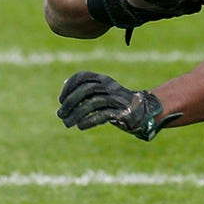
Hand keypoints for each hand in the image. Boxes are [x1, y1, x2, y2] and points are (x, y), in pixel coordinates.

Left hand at [57, 71, 181, 140]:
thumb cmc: (116, 103)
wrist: (143, 111)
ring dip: (77, 114)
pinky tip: (81, 126)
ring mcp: (117, 99)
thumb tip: (65, 95)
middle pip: (87, 90)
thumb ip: (87, 92)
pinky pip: (104, 114)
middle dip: (70, 102)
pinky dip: (90, 120)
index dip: (69, 87)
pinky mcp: (123, 112)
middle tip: (60, 115)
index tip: (61, 101)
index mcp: (104, 79)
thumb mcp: (102, 94)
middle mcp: (110, 86)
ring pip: (94, 103)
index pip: (83, 76)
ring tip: (68, 123)